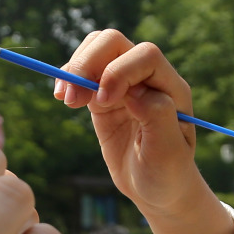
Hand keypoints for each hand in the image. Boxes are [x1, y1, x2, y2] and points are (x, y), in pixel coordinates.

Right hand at [55, 30, 208, 222]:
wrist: (158, 190)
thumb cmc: (169, 173)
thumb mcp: (169, 152)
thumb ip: (158, 116)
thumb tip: (134, 91)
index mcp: (171, 87)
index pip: (145, 56)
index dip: (120, 71)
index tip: (104, 102)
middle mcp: (148, 78)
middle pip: (114, 43)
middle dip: (89, 63)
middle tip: (73, 98)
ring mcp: (124, 84)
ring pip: (96, 50)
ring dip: (75, 68)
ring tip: (65, 99)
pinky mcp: (104, 97)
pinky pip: (83, 72)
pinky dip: (68, 78)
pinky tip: (62, 97)